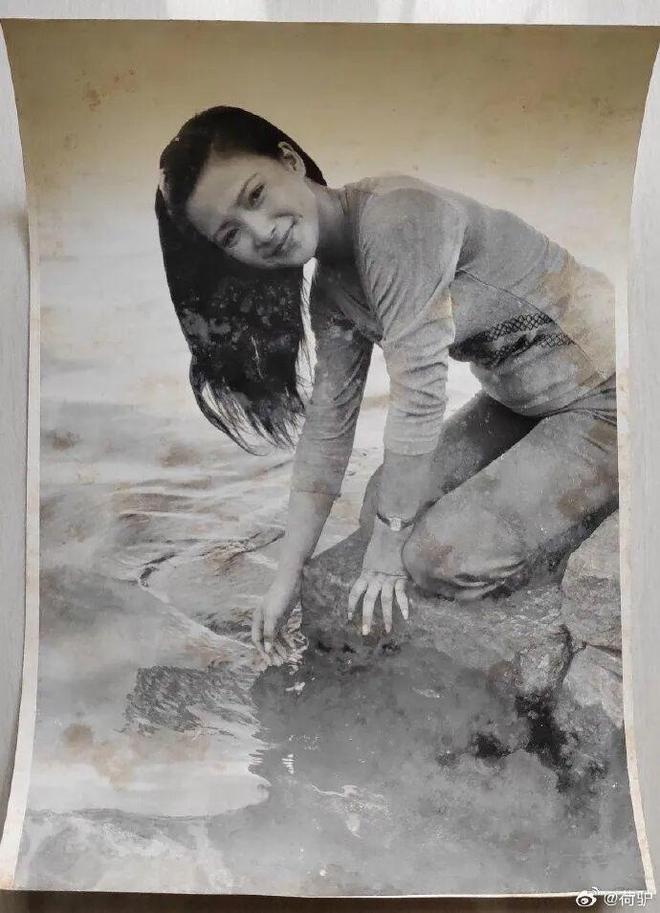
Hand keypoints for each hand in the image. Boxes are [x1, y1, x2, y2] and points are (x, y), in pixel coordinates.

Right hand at [251, 571, 301, 655]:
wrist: (290, 582)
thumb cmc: (279, 597)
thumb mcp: (273, 616)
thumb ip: (269, 633)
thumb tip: (267, 650)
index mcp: (257, 619)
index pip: (257, 640)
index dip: (262, 651)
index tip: (269, 662)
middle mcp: (264, 620)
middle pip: (266, 640)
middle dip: (272, 652)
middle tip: (279, 663)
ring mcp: (274, 619)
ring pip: (275, 637)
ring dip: (279, 648)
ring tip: (286, 658)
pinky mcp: (283, 617)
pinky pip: (283, 632)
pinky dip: (286, 640)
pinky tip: (291, 648)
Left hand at [348, 517, 410, 634]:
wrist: (392, 531)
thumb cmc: (381, 542)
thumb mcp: (370, 558)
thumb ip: (370, 571)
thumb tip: (370, 580)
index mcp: (365, 573)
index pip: (355, 592)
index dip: (351, 605)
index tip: (349, 617)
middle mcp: (375, 577)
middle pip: (369, 600)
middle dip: (367, 617)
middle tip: (365, 632)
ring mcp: (388, 578)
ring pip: (385, 600)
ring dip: (387, 616)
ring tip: (388, 630)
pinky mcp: (401, 576)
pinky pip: (401, 593)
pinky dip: (404, 605)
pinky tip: (405, 616)